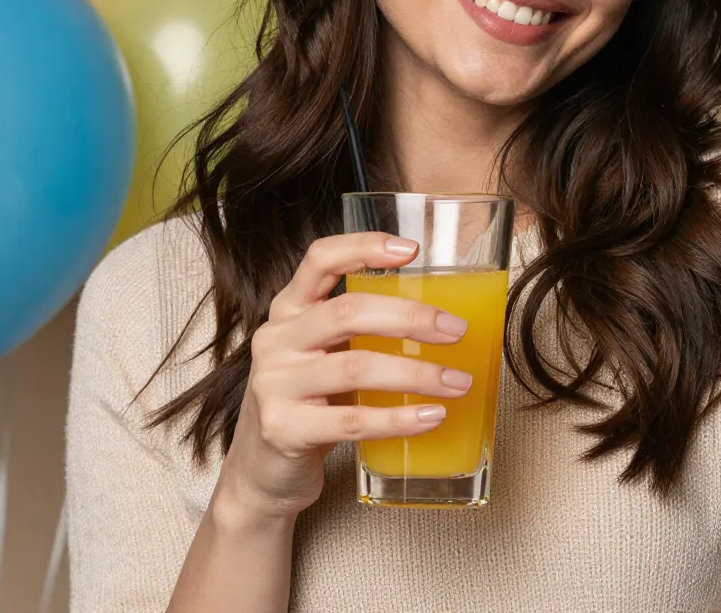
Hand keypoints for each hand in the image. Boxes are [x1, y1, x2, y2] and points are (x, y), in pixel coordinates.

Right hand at [211, 232, 472, 523]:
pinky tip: (431, 416)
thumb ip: (360, 330)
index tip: (411, 249)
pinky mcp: (284, 429)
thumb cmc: (309, 403)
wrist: (262, 472)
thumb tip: (443, 319)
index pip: (320, 260)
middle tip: (456, 330)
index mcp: (289, 310)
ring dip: (417, 374)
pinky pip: (352, 420)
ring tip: (457, 382)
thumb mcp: (323, 354)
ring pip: (356, 367)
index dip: (363, 247)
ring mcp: (274, 384)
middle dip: (410, 318)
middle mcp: (276, 339)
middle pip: (347, 312)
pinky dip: (398, 419)